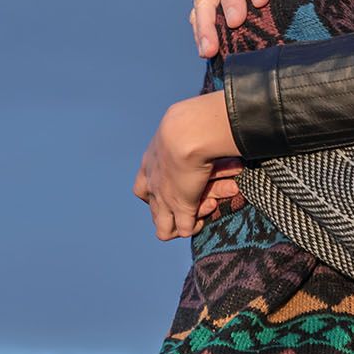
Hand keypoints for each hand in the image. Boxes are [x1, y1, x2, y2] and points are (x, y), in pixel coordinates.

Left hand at [133, 92, 240, 239]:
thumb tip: (205, 128)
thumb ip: (188, 137)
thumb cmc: (192, 123)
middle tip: (202, 193)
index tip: (187, 182)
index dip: (162, 193)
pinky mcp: (180, 207)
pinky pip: (183, 230)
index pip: (144, 190)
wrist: (189, 132)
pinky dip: (194, 227)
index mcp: (148, 165)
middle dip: (183, 203)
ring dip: (190, 216)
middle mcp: (152, 185)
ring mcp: (164, 199)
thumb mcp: (181, 129)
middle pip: (157, 207)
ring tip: (210, 204)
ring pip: (167, 223)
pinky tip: (206, 216)